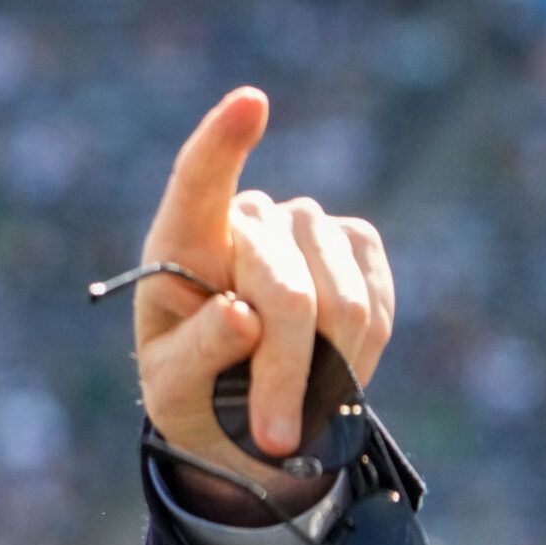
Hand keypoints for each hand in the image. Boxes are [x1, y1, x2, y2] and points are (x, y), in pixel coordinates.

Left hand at [134, 88, 394, 514]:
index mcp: (180, 243)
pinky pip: (375, 309)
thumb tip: (241, 316)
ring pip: (339, 306)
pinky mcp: (357, 247)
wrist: (242, 412)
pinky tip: (325, 374)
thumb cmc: (190, 395)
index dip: (223, 146)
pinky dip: (355, 361)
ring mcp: (306, 226)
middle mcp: (246, 220)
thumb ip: (195, 354)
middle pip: (282, 292)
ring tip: (292, 414)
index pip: (198, 184)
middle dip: (283, 374)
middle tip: (276, 440)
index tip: (249, 105)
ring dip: (324, 376)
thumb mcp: (170, 390)